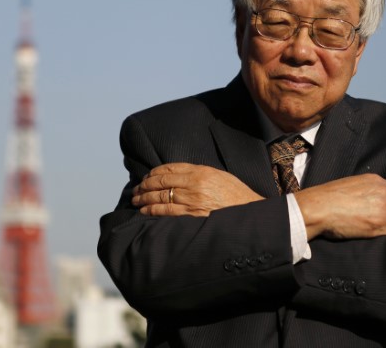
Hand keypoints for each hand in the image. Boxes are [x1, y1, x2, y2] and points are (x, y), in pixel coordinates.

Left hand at [132, 163, 263, 216]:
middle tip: (136, 189)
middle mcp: (194, 184)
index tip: (146, 177)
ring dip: (144, 198)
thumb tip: (179, 175)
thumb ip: (200, 174)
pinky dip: (152, 210)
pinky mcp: (191, 216)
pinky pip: (165, 212)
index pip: (169, 168)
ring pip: (160, 197)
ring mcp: (192, 201)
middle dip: (144, 185)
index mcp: (201, 172)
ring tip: (136, 200)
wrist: (249, 213)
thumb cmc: (236, 195)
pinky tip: (144, 210)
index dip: (154, 173)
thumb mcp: (219, 176)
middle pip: (161, 182)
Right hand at [295, 174, 385, 239]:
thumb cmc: (329, 197)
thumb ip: (368, 189)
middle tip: (383, 221)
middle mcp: (384, 194)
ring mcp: (384, 210)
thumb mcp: (352, 184)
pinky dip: (385, 234)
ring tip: (376, 228)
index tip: (383, 209)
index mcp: (377, 181)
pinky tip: (371, 233)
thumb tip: (374, 199)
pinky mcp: (380, 226)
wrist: (319, 208)